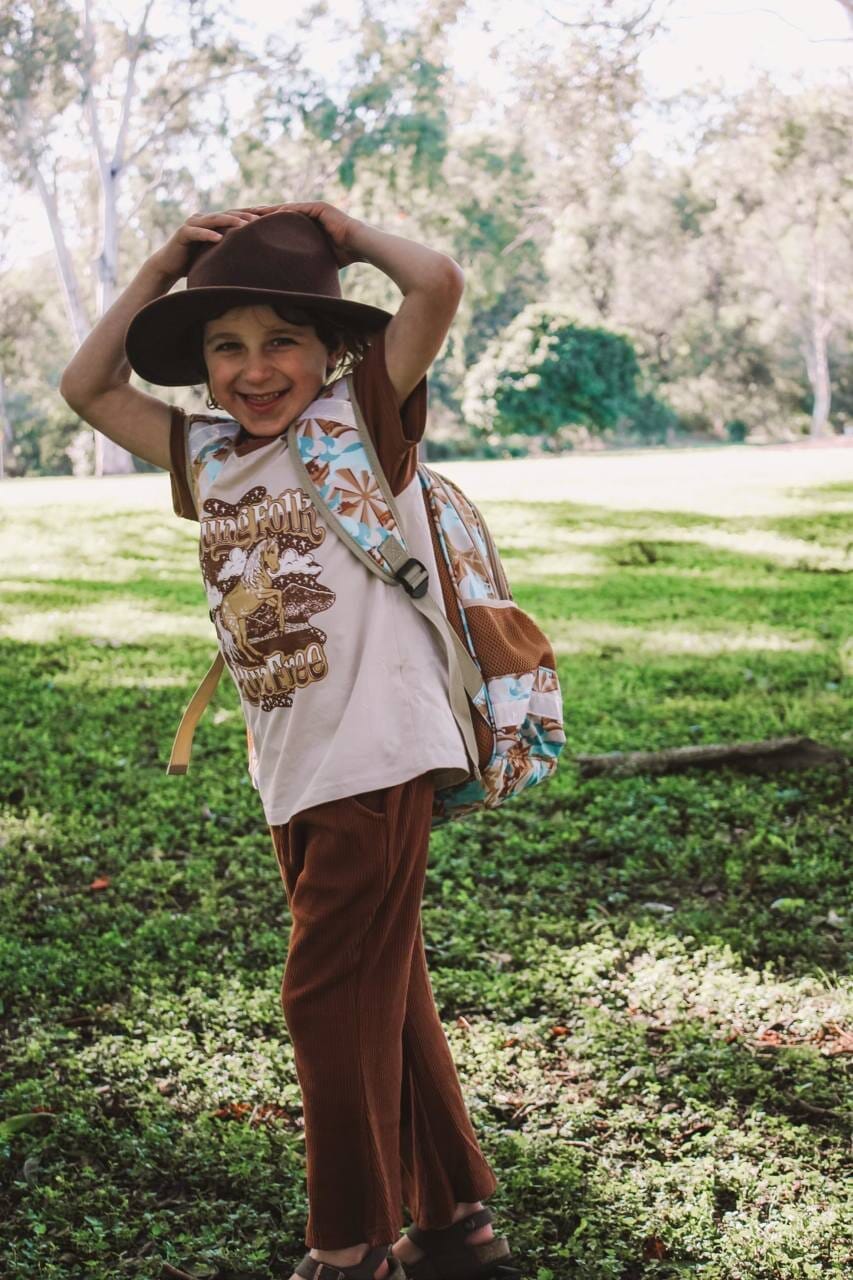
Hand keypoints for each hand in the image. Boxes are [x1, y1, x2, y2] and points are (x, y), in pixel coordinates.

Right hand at [148, 209, 260, 278]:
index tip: (273, 213)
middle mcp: (205, 219)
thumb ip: (232, 251)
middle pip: (229, 214)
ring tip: (245, 225)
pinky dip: (207, 235)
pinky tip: (219, 238)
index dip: (254, 213)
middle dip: (246, 214)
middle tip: (264, 215)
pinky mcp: (182, 233)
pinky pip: (196, 233)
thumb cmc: (195, 262)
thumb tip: (257, 258)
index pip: (237, 216)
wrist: (169, 266)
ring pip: (214, 220)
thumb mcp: (217, 256)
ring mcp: (193, 224)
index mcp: (215, 223)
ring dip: (230, 221)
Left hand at [241, 201, 365, 268]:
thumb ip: (308, 263)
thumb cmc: (344, 256)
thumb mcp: (319, 259)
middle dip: (263, 214)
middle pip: (280, 213)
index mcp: (307, 225)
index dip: (267, 224)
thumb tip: (297, 284)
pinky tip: (268, 214)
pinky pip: (297, 210)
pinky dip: (283, 212)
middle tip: (244, 216)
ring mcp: (314, 209)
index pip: (282, 222)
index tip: (250, 228)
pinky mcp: (318, 208)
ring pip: (285, 209)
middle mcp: (309, 214)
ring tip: (251, 213)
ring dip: (269, 210)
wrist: (360, 245)